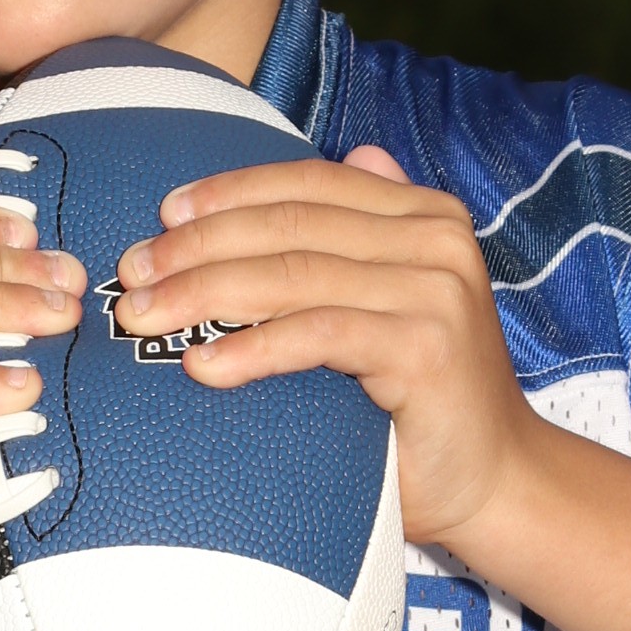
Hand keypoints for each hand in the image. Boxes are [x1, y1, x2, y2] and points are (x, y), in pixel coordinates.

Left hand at [114, 146, 535, 554]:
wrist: (497, 479)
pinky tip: (202, 365)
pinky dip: (251, 347)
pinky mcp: (424, 346)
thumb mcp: (392, 302)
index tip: (162, 217)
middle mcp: (435, 239)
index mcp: (424, 215)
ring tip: (145, 318)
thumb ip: (372, 233)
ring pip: (293, 275)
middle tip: (132, 274)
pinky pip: (317, 335)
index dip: (229, 194)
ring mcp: (434, 290)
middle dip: (198, 246)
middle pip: (290, 225)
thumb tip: (357, 151)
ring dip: (205, 293)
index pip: (308, 184)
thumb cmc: (426, 400)